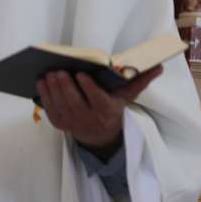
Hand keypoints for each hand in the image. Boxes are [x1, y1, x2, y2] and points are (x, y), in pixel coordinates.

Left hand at [36, 65, 162, 156]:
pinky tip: (41, 82)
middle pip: (75, 103)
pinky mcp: (60, 124)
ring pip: (61, 105)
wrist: (100, 134)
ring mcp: (73, 123)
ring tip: (49, 73)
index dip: (89, 88)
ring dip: (53, 89)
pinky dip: (44, 96)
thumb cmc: (112, 107)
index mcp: (106, 111)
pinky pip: (51, 110)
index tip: (81, 74)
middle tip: (59, 70)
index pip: (97, 100)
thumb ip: (140, 81)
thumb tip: (158, 67)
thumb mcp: (127, 96)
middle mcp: (89, 119)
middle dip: (66, 86)